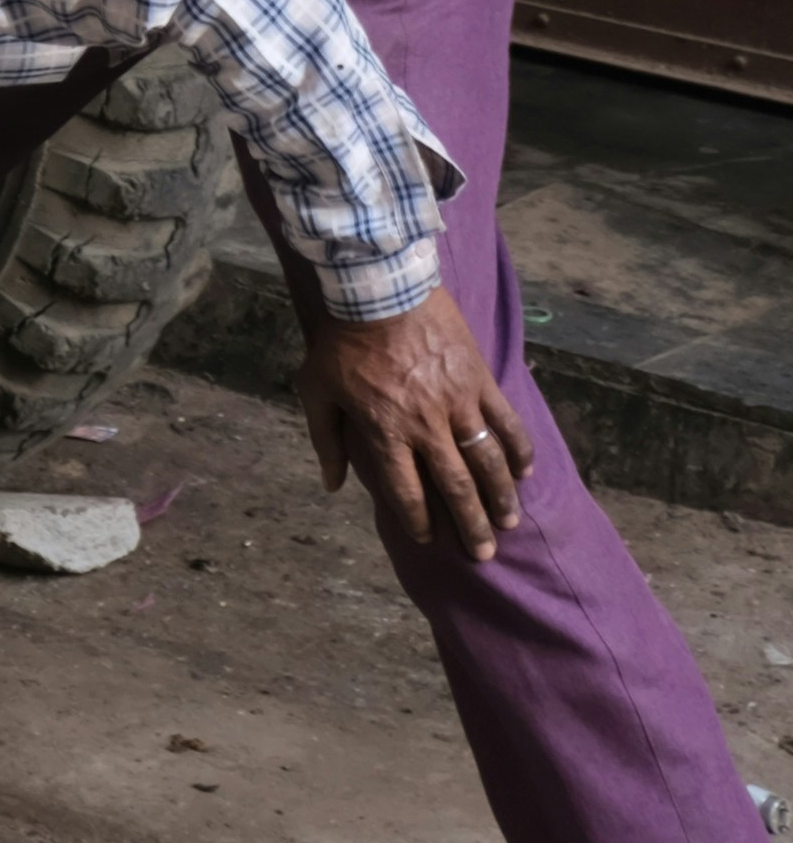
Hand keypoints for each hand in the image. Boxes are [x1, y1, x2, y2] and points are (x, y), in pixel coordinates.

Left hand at [300, 294, 534, 566]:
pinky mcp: (480, 380)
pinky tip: (525, 472)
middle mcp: (426, 426)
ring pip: (488, 462)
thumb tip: (331, 484)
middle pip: (456, 488)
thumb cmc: (342, 341)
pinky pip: (506, 422)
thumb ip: (325, 440)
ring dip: (501, 497)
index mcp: (386, 432)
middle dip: (471, 525)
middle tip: (483, 553)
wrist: (378, 288)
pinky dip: (519, 449)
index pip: (406, 492)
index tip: (428, 539)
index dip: (418, 521)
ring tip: (509, 523)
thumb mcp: (316, 390)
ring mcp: (459, 404)